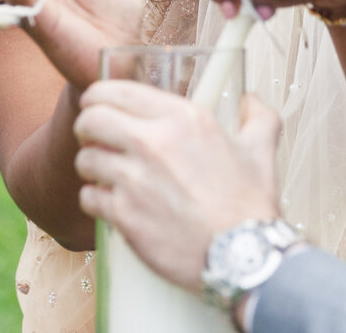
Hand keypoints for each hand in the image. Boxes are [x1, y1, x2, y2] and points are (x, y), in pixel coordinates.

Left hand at [75, 82, 281, 288]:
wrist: (243, 255)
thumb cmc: (248, 205)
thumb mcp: (260, 150)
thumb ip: (258, 117)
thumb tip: (252, 100)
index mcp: (182, 118)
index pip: (116, 90)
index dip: (99, 97)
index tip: (97, 105)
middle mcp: (154, 142)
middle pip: (91, 118)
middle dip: (87, 126)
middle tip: (94, 137)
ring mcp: (135, 179)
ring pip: (85, 158)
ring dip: (90, 165)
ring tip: (102, 173)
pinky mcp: (124, 214)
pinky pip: (88, 197)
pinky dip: (94, 199)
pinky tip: (108, 203)